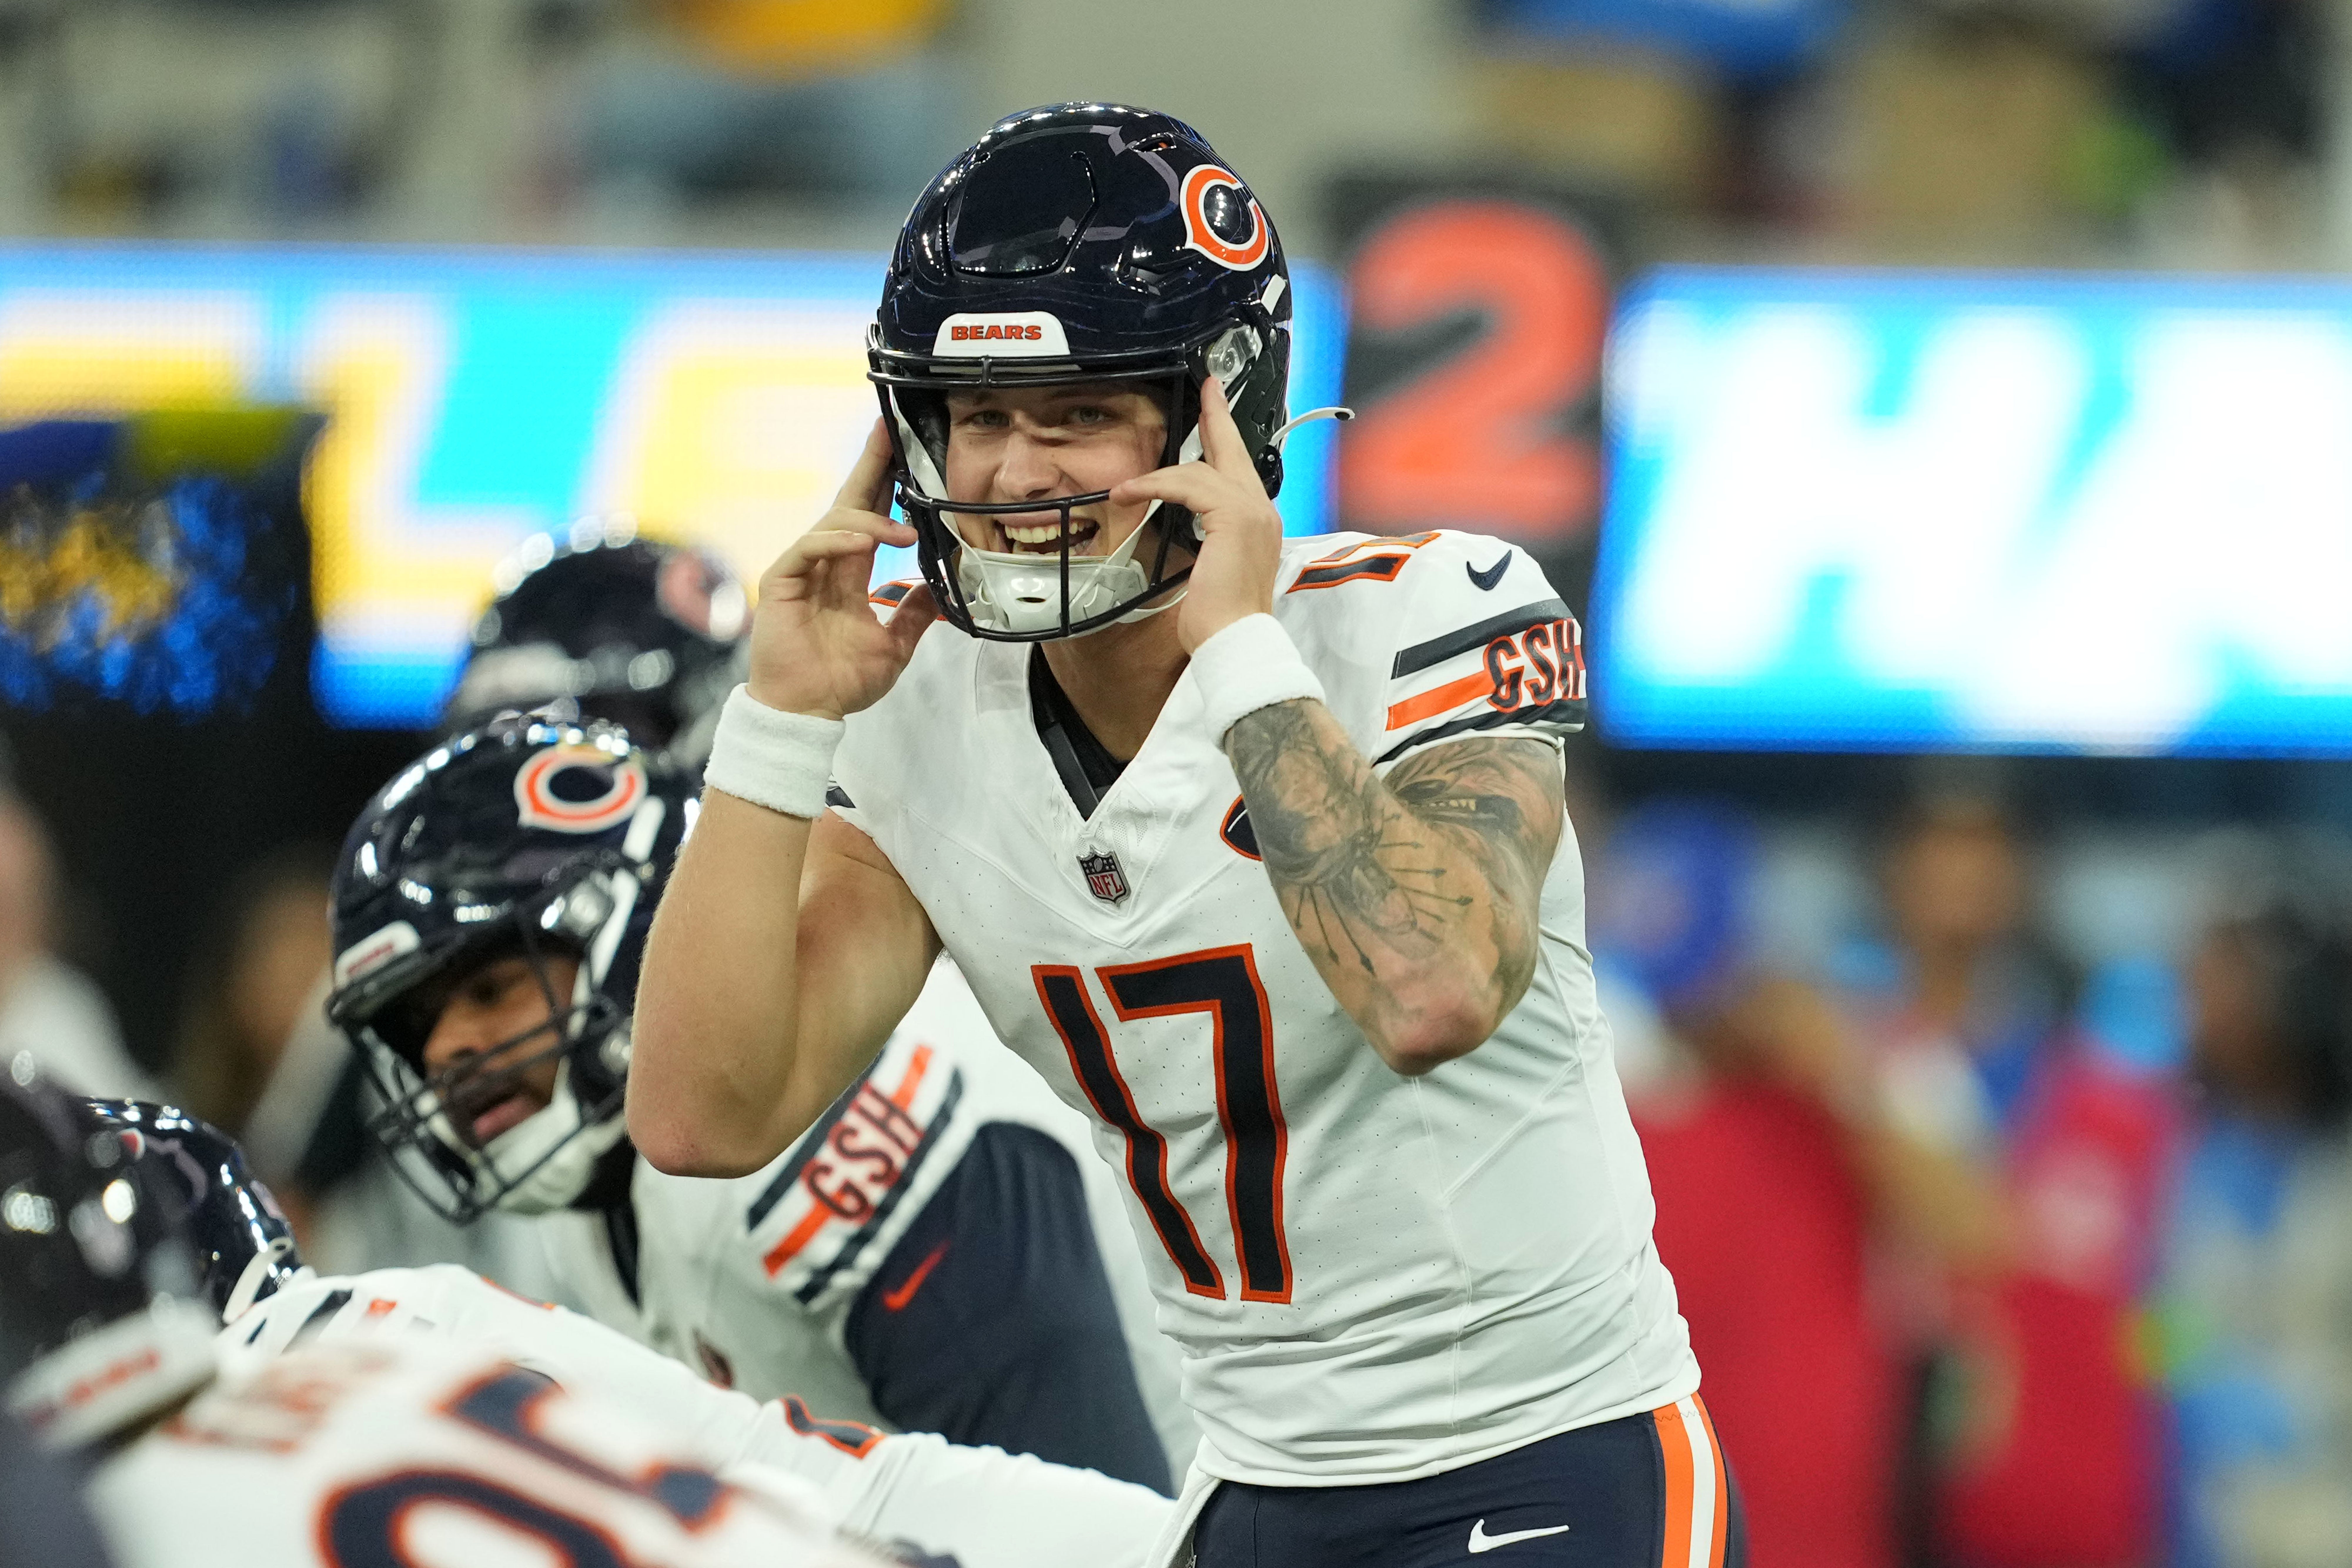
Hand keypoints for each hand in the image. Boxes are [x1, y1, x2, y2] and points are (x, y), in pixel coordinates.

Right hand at [747, 419, 937, 720]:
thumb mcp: (895, 646)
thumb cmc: (841, 681)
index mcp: (850, 573)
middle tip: (888, 430)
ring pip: (833, 522)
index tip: (905, 453)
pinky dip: (836, 541)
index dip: (886, 484)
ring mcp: (802, 569)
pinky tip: (863, 543)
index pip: (870, 516)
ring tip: (903, 529)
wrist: (808, 711)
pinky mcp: (782, 582)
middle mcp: (826, 563)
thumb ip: (914, 614)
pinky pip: (809, 548)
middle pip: (850, 501)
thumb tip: (941, 590)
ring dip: (871, 519)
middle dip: (871, 465)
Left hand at [1111, 377, 1283, 653]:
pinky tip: (1131, 494)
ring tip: (1127, 489)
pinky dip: (1155, 486)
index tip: (1214, 412)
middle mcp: (1262, 511)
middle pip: (1234, 450)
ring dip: (1158, 477)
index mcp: (1258, 522)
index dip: (1225, 438)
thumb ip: (1208, 541)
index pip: (1239, 470)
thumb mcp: (1212, 569)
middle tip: (1207, 389)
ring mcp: (1252, 512)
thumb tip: (1189, 532)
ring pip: (1202, 470)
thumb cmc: (1222, 617)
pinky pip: (1188, 485)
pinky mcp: (1234, 516)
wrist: (1235, 639)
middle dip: (1217, 417)